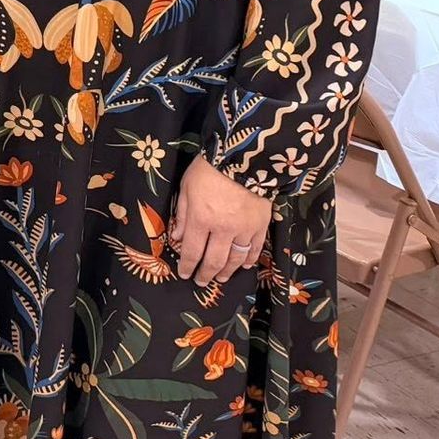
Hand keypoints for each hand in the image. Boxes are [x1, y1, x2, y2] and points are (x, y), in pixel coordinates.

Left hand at [170, 155, 272, 286]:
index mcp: (202, 219)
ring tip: (220, 278)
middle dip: (206, 274)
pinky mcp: (262, 225)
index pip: (192, 251)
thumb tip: (177, 238)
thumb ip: (183, 215)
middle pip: (214, 260)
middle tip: (201, 281)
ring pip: (236, 259)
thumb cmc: (209, 169)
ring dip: (227, 272)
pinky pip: (256, 249)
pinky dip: (250, 260)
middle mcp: (223, 230)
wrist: (244, 157)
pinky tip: (246, 266)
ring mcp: (245, 229)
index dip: (187, 265)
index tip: (184, 274)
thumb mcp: (186, 187)